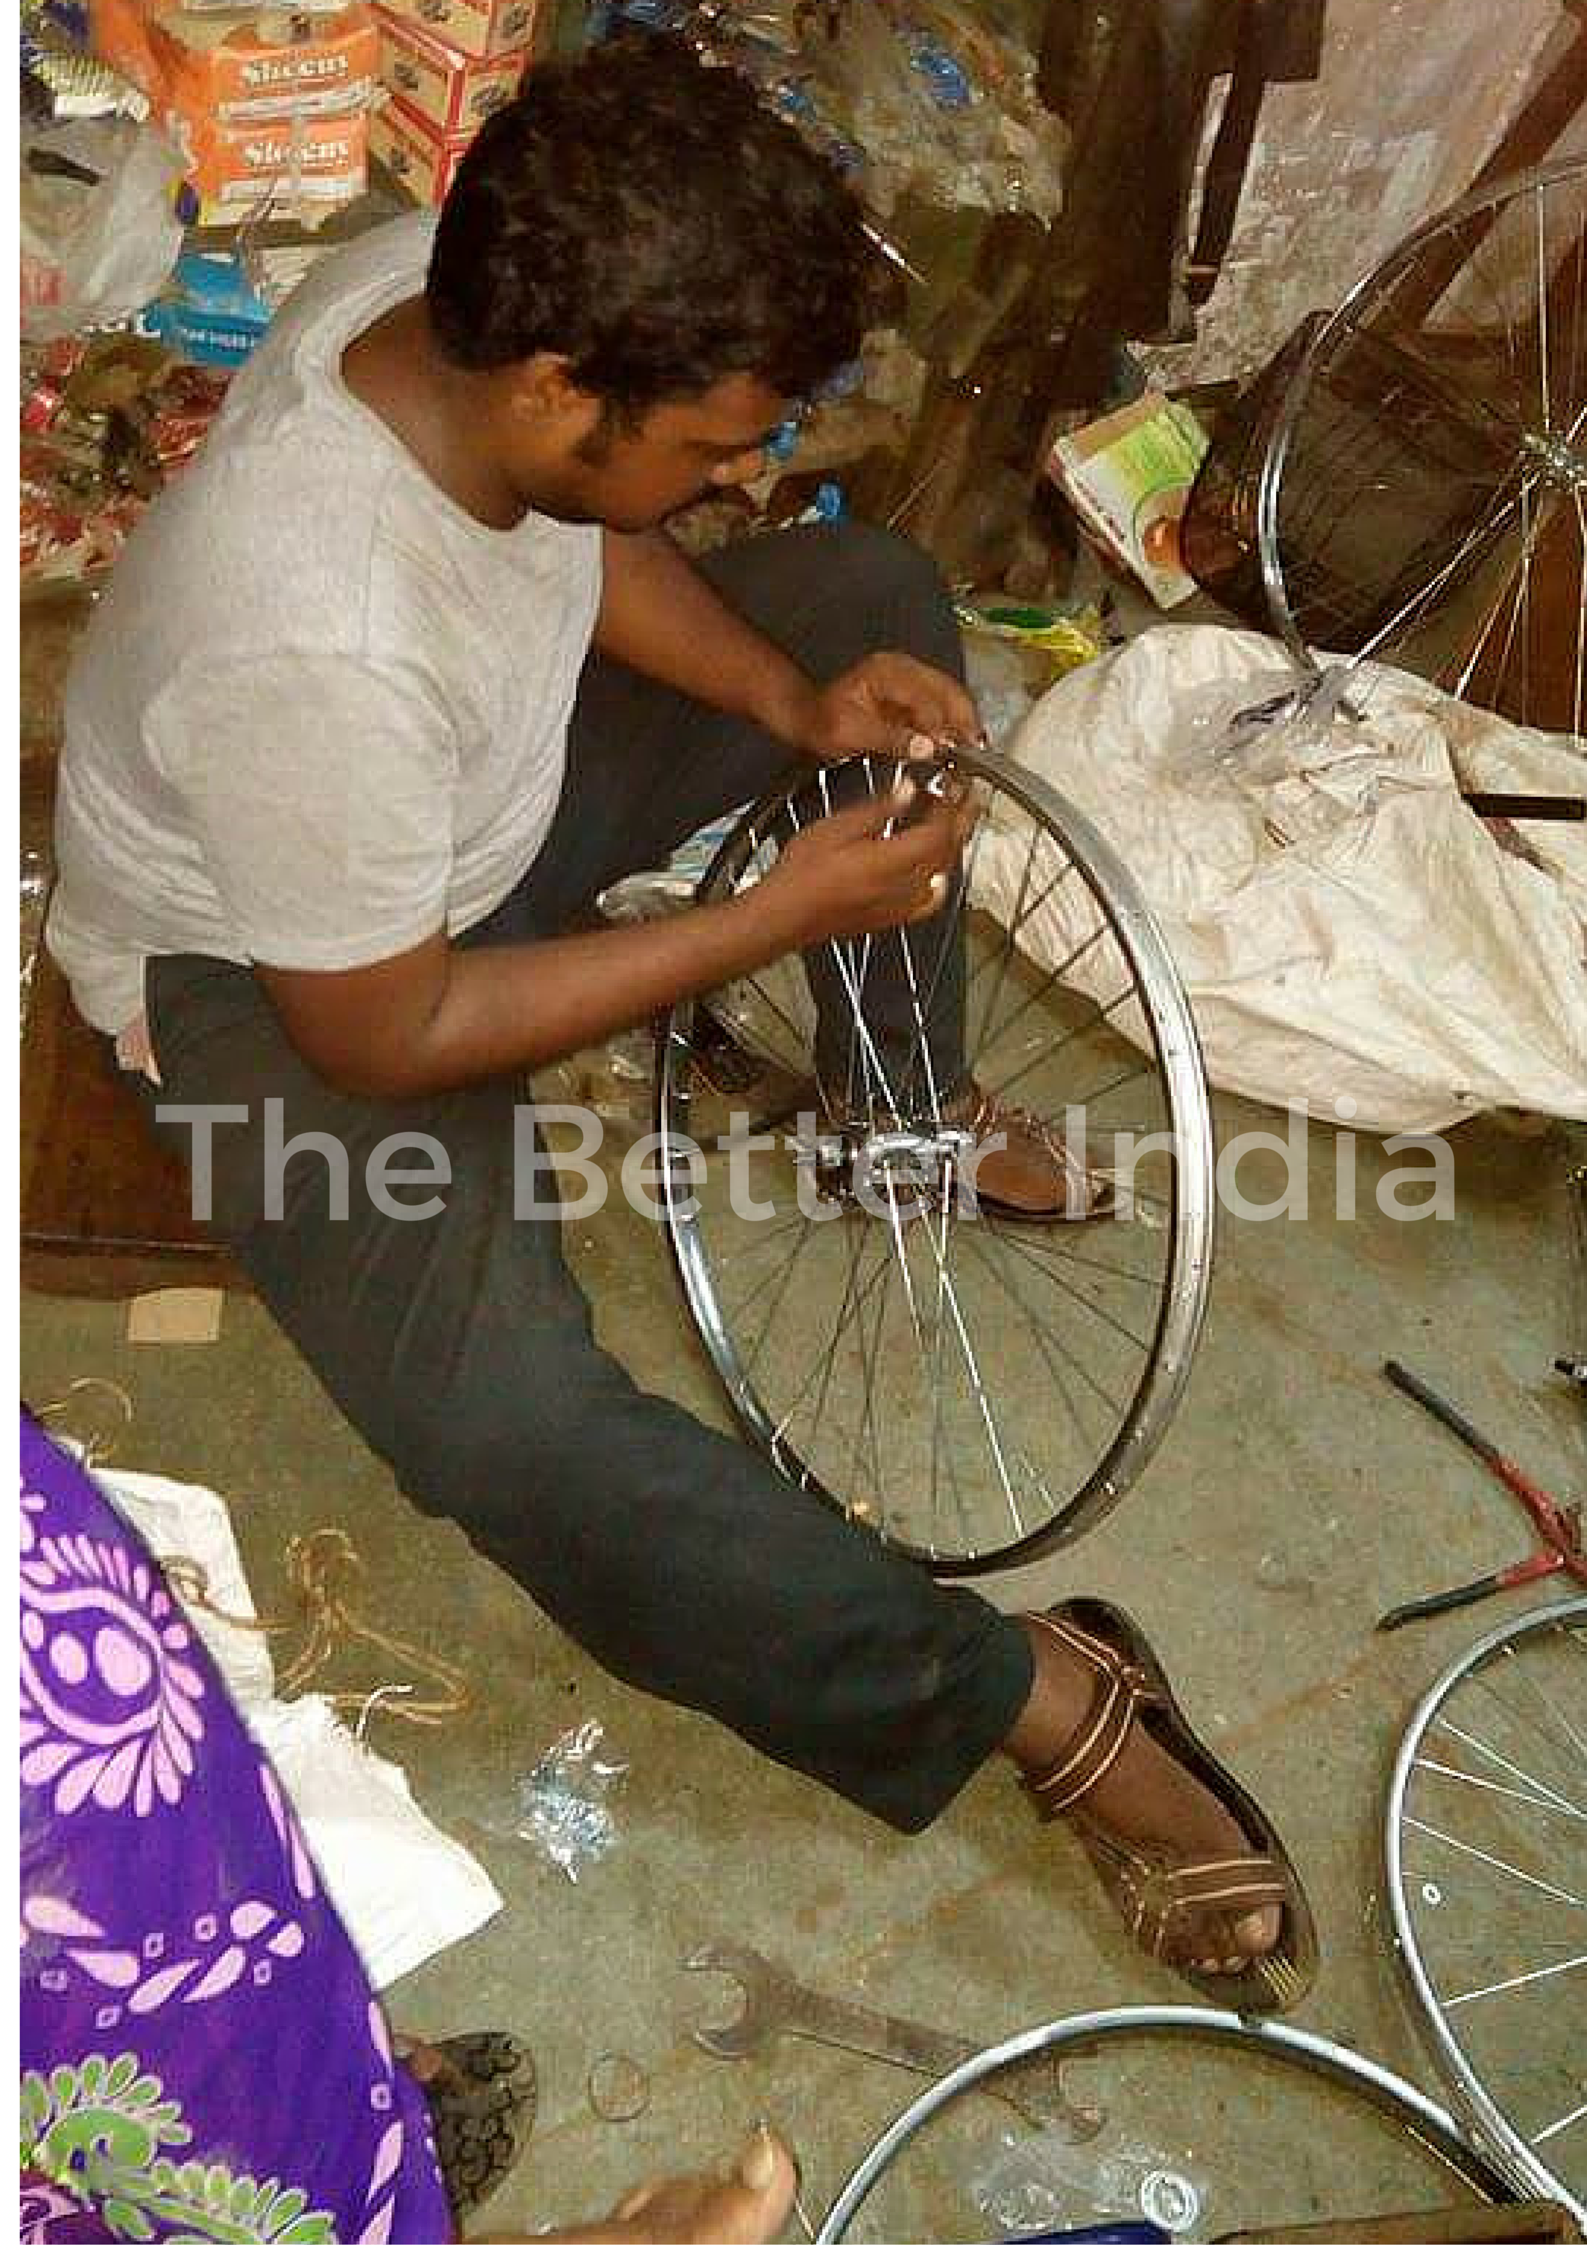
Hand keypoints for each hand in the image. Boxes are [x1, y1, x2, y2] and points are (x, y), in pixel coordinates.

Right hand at [753, 772, 972, 948]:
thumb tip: (907, 792)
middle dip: (961, 820)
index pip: (938, 831)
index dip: (951, 806)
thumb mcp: (834, 828)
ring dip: (954, 845)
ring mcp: (901, 905)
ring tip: (956, 824)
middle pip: (948, 851)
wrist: (784, 915)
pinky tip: (938, 873)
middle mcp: (902, 886)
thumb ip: (877, 810)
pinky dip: (941, 880)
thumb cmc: (801, 876)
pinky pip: (930, 899)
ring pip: (943, 872)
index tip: (954, 785)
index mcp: (890, 861)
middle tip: (967, 798)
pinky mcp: (894, 917)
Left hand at [797, 651, 980, 763]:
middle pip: (948, 690)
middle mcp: (903, 667)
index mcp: (886, 671)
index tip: (947, 752)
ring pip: (951, 696)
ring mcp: (910, 677)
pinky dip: (954, 723)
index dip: (939, 728)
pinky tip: (958, 744)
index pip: (925, 698)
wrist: (809, 717)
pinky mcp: (913, 691)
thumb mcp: (850, 734)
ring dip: (964, 723)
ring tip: (973, 751)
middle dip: (965, 721)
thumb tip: (927, 748)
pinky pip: (943, 704)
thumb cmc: (822, 722)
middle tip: (975, 751)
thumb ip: (890, 739)